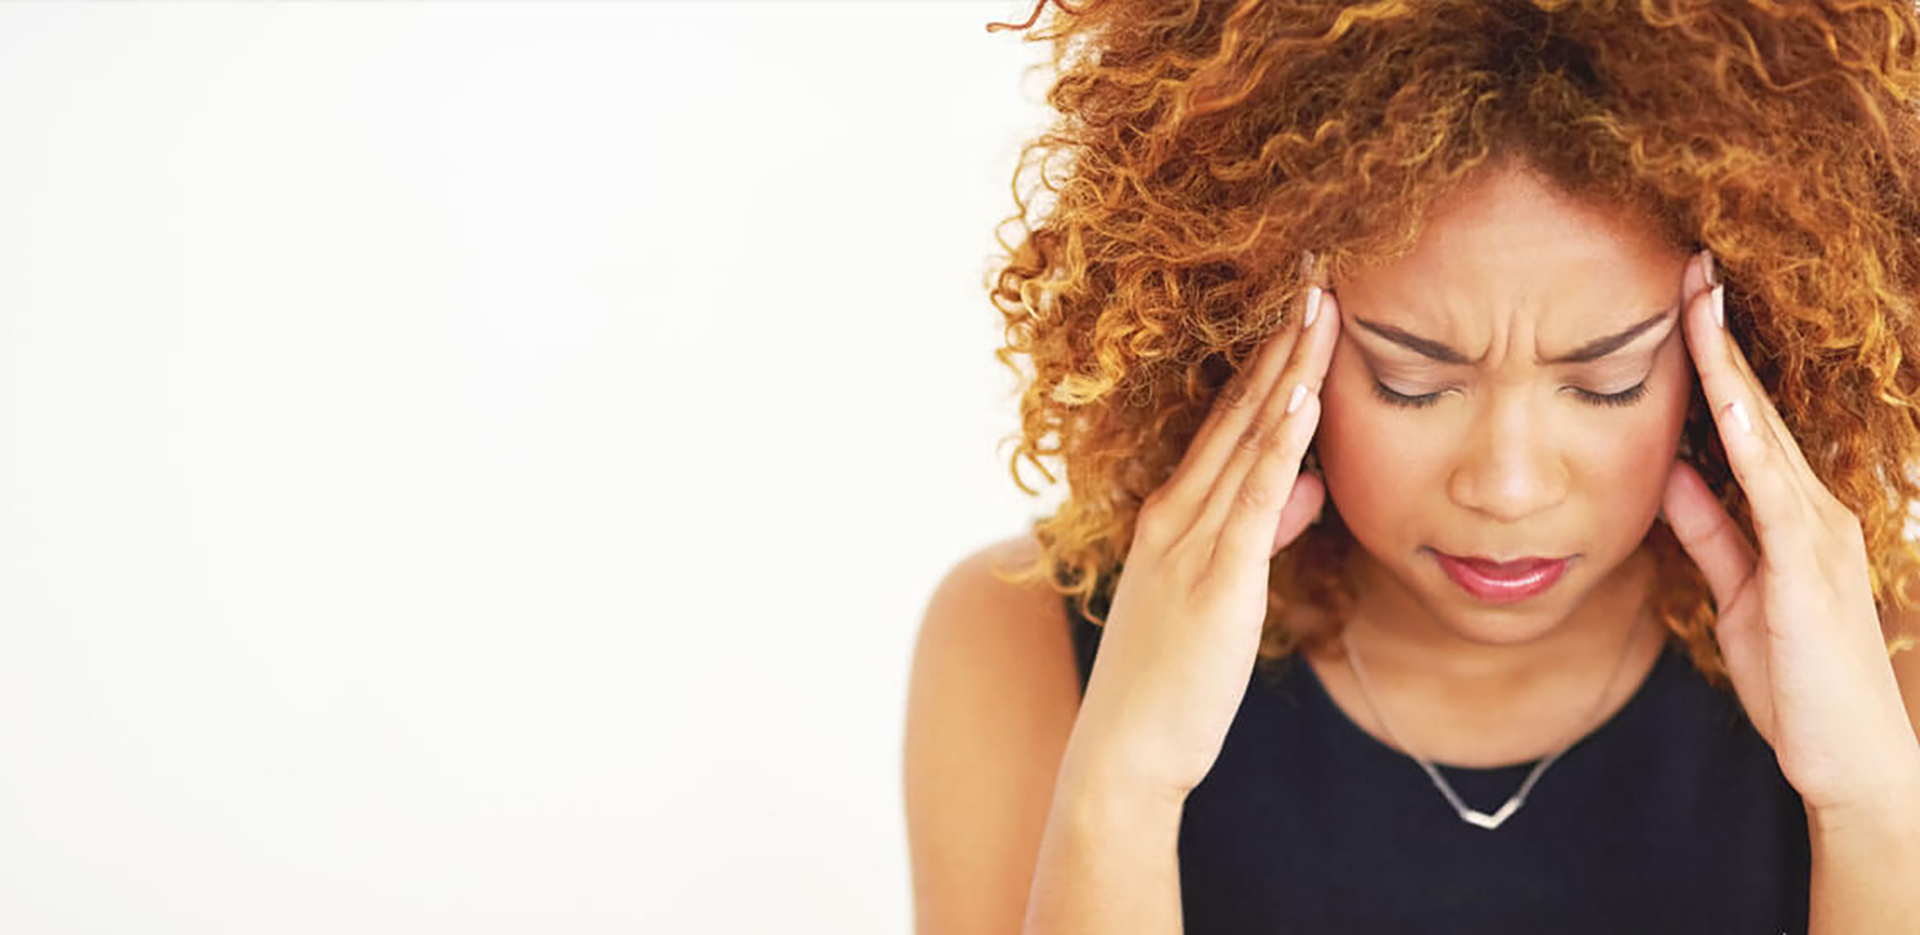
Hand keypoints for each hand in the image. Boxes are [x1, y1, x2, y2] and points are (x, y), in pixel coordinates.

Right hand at [1061, 251, 1340, 805]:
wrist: (1124, 750)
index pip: (1227, 418)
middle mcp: (1175, 513)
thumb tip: (1305, 485)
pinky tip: (1302, 397)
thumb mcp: (1219, 595)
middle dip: (1280, 339)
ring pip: (1247, 439)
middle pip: (1237, 409)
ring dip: (1285, 369)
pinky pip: (1250, 498)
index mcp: (1172, 514)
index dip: (1267, 357)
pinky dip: (1276, 443)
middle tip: (1316, 270)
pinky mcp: (1214, 579)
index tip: (1301, 301)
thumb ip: (1260, 532)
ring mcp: (1190, 542)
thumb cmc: (1169, 681)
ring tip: (1320, 305)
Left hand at [1658, 248, 1919, 816]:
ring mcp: (1817, 530)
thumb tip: (1668, 470)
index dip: (1714, 359)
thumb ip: (1705, 530)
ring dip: (1729, 362)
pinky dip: (1746, 434)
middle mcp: (1813, 506)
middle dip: (1721, 334)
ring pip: (1764, 427)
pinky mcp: (1807, 564)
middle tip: (1690, 264)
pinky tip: (1722, 392)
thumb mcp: (1735, 588)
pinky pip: (1770, 487)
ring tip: (1699, 296)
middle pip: (1758, 404)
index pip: (1746, 419)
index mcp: (1792, 512)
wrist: (1846, 756)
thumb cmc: (1795, 677)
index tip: (1682, 299)